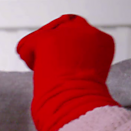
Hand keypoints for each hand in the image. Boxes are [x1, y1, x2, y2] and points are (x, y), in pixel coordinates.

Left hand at [16, 14, 119, 130]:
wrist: (77, 103)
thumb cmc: (80, 99)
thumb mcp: (86, 74)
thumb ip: (76, 59)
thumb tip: (55, 59)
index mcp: (103, 41)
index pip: (79, 32)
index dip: (67, 47)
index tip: (65, 64)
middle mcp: (88, 31)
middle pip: (61, 26)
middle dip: (52, 44)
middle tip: (49, 65)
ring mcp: (67, 33)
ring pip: (44, 34)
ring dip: (39, 52)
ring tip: (44, 71)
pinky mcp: (48, 39)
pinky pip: (28, 43)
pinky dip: (27, 56)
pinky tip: (34, 67)